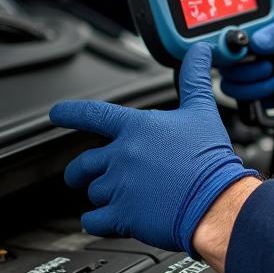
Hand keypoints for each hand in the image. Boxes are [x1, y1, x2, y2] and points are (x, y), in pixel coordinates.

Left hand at [49, 42, 256, 253]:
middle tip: (82, 176)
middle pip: (85, 163)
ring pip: (93, 191)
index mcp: (138, 128)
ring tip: (121, 198)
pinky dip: (97, 221)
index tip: (56, 113)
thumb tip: (200, 51)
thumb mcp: (202, 111)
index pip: (94, 114)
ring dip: (101, 195)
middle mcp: (122, 154)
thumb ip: (193, 79)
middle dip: (81, 171)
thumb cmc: (210, 159)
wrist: (217, 201)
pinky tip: (109, 220)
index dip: (71, 112)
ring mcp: (119, 186)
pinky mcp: (121, 215)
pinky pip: (93, 220)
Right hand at [219, 0, 273, 103]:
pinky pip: (237, 94)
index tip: (241, 47)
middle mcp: (242, 42)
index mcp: (252, 19)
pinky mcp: (249, 86)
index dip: (223, 37)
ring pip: (227, 77)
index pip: (222, 24)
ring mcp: (244, 65)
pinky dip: (257, 92)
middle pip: (218, 55)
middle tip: (266, 63)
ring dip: (252, 79)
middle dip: (242, 64)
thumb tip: (257, 41)